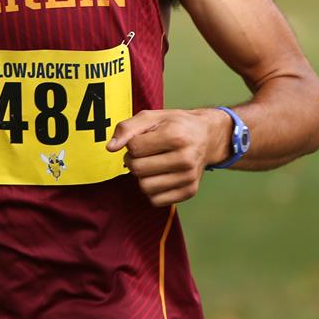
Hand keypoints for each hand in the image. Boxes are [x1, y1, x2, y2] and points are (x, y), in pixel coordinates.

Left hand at [107, 107, 230, 206]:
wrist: (207, 136)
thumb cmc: (176, 125)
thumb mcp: (152, 117)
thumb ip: (127, 128)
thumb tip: (110, 148)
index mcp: (175, 136)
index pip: (134, 148)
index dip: (132, 143)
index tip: (143, 139)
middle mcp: (185, 159)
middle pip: (137, 169)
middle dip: (134, 160)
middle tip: (145, 153)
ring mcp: (189, 177)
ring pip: (145, 187)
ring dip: (143, 176)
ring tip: (152, 164)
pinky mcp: (189, 191)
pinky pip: (156, 200)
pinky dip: (153, 190)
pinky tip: (160, 176)